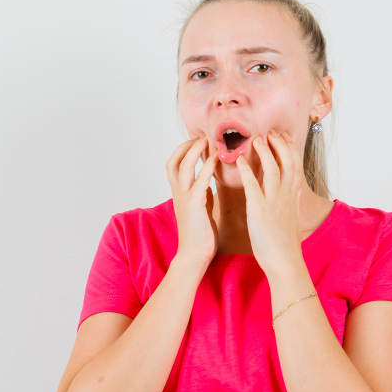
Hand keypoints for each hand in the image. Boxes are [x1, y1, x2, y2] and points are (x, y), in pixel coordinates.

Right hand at [166, 136, 219, 265]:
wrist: (194, 255)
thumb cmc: (200, 234)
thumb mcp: (200, 207)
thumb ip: (202, 192)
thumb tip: (208, 181)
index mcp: (179, 193)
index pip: (175, 164)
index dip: (184, 150)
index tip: (198, 142)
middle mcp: (178, 192)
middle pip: (174, 160)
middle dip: (187, 146)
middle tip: (203, 137)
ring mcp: (184, 198)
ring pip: (184, 166)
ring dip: (196, 150)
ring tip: (209, 141)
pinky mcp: (194, 204)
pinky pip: (200, 180)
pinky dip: (207, 167)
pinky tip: (217, 159)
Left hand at [235, 130, 304, 276]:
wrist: (285, 262)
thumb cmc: (285, 244)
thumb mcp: (291, 217)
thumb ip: (292, 202)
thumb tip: (295, 191)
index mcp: (293, 197)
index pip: (295, 165)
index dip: (290, 149)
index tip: (284, 136)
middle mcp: (286, 196)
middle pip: (288, 162)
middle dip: (280, 144)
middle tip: (270, 131)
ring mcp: (274, 203)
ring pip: (273, 170)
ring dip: (265, 152)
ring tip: (256, 139)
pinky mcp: (260, 211)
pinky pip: (253, 187)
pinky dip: (246, 172)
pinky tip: (238, 161)